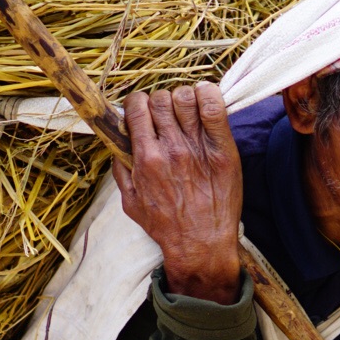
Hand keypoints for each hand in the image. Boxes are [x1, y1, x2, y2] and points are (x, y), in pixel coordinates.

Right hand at [111, 82, 243, 304]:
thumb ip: (121, 170)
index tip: (142, 111)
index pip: (136, 107)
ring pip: (185, 97)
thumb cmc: (166, 226)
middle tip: (166, 115)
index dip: (137, 104)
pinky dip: (208, 95)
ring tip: (186, 111)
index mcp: (146, 158)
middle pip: (160, 99)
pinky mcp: (223, 149)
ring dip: (183, 99)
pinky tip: (205, 100)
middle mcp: (170, 148)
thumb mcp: (130, 202)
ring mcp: (198, 147)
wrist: (201, 244)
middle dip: (159, 101)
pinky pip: (214, 107)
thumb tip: (117, 143)